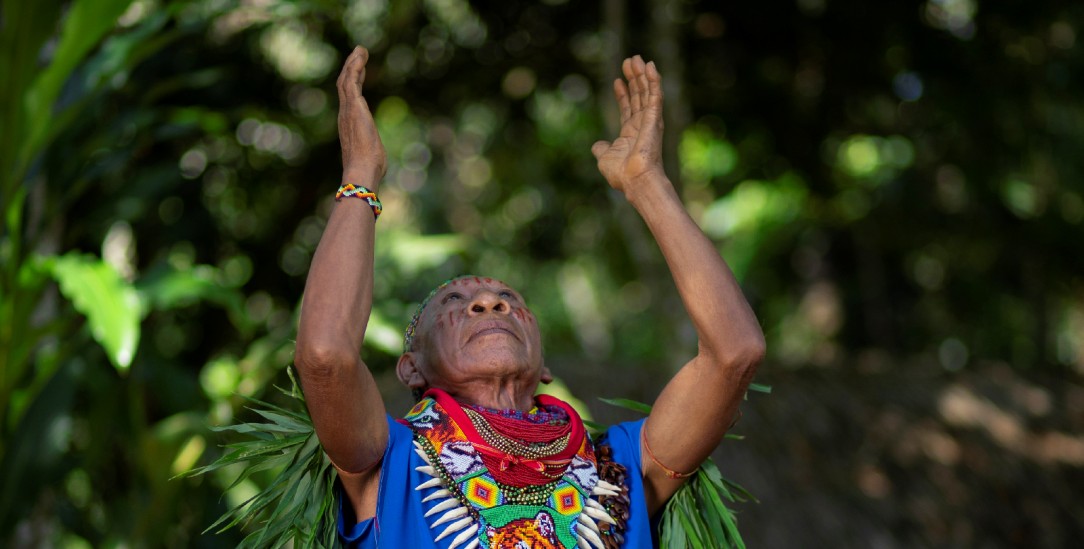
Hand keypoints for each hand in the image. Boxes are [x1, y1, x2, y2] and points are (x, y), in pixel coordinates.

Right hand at [337, 46, 386, 187]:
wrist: (362, 171)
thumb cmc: (368, 168)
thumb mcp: (372, 154)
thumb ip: (372, 149)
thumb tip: (376, 160)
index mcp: (349, 124)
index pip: (349, 97)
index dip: (354, 82)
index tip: (361, 71)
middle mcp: (345, 114)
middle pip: (344, 85)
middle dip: (351, 68)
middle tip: (359, 54)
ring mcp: (348, 110)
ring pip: (346, 79)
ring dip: (353, 63)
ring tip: (361, 50)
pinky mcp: (354, 107)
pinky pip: (351, 81)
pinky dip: (355, 67)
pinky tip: (361, 57)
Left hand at [591, 55, 665, 195]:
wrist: (633, 180)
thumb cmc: (621, 173)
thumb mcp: (604, 158)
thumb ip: (601, 148)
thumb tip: (597, 145)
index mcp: (630, 133)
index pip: (627, 108)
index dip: (622, 93)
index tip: (617, 80)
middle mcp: (642, 125)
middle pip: (638, 96)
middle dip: (634, 79)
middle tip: (630, 61)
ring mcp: (650, 121)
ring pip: (647, 92)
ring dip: (643, 75)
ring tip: (637, 58)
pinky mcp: (655, 119)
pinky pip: (655, 95)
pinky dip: (654, 80)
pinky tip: (650, 66)